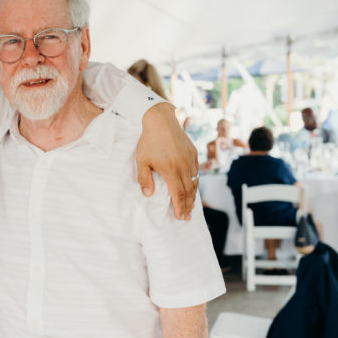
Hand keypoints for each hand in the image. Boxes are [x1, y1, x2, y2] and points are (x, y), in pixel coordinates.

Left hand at [136, 103, 198, 219]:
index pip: (178, 194)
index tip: (181, 216)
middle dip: (188, 205)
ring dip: (193, 195)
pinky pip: (196, 170)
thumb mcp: (142, 161)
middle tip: (187, 216)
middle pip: (189, 191)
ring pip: (194, 181)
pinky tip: (191, 185)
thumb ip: (144, 179)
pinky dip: (194, 181)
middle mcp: (184, 166)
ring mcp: (190, 159)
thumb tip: (148, 195)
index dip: (180, 207)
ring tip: (190, 205)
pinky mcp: (193, 152)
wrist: (161, 120)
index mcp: (171, 170)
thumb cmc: (149, 141)